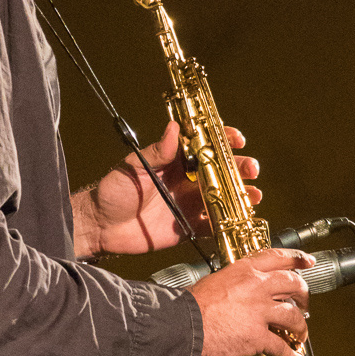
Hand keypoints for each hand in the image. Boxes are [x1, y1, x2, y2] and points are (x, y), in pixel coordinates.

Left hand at [71, 119, 260, 258]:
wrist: (101, 226)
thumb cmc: (113, 191)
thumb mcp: (134, 166)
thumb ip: (158, 152)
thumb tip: (174, 127)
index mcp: (176, 161)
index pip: (205, 145)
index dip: (224, 140)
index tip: (237, 139)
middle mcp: (186, 181)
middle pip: (221, 171)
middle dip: (240, 168)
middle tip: (251, 169)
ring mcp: (189, 204)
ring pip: (223, 198)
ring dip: (241, 196)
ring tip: (253, 196)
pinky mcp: (187, 227)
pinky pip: (213, 226)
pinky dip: (229, 224)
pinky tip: (241, 221)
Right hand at [190, 249, 312, 355]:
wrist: (183, 325)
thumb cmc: (191, 305)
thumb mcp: (214, 280)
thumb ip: (233, 283)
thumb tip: (240, 291)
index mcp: (245, 270)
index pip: (278, 258)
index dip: (297, 259)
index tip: (307, 262)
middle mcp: (257, 287)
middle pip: (294, 285)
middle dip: (304, 296)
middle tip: (305, 304)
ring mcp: (260, 312)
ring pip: (294, 317)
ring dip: (301, 328)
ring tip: (300, 335)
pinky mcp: (258, 337)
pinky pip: (282, 349)